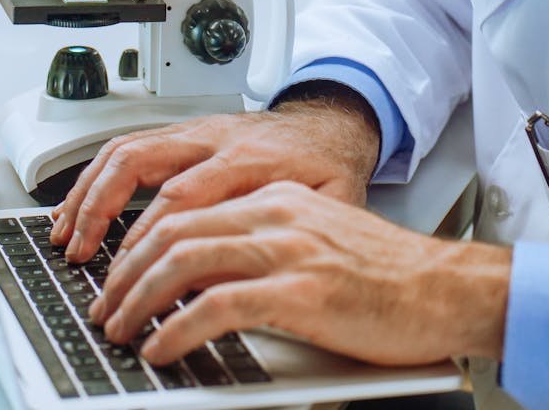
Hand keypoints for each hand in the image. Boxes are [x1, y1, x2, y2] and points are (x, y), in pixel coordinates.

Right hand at [51, 98, 379, 263]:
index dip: (150, 236)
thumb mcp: (332, 198)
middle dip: (103, 211)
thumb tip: (267, 270)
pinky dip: (97, 173)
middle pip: (142, 162)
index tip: (130, 273)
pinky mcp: (186, 131)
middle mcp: (216, 138)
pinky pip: (131, 143)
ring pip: (128, 148)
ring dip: (89, 190)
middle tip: (83, 258)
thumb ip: (300, 229)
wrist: (331, 122)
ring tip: (66, 234)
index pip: (184, 195)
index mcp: (251, 158)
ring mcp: (197, 130)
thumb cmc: (328, 163)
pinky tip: (80, 203)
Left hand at [88, 181, 511, 365]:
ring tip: (121, 329)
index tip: (122, 274)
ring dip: (140, 298)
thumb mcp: (320, 239)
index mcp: (279, 199)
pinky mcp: (299, 291)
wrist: (442, 286)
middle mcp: (277, 214)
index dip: (143, 243)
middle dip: (127, 271)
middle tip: (106, 306)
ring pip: (186, 260)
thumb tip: (214, 279)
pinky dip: (178, 328)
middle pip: (175, 229)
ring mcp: (288, 249)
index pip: (190, 209)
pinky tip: (163, 347)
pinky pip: (217, 305)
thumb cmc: (388, 273)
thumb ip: (271, 244)